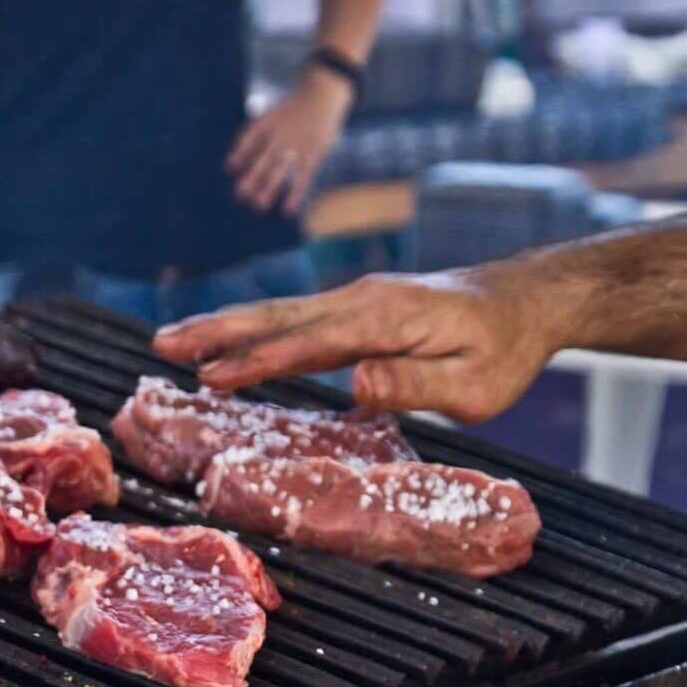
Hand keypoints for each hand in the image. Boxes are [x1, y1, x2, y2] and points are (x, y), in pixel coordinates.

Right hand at [152, 268, 558, 423]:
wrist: (524, 301)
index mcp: (385, 318)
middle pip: (276, 316)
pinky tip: (227, 343)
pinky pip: (293, 320)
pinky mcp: (354, 311)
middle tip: (162, 344)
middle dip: (216, 330)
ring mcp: (354, 302)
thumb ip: (415, 385)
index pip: (309, 343)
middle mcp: (360, 301)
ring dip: (224, 327)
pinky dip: (253, 330)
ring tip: (173, 342)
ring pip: (278, 314)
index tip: (211, 378)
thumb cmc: (504, 350)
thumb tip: (355, 383)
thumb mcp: (475, 385)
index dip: (258, 361)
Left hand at [227, 72, 352, 214]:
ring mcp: (296, 145)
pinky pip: (302, 176)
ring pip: (279, 169)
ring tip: (258, 205)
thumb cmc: (295, 106)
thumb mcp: (272, 112)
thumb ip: (256, 132)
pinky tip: (288, 208)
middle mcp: (279, 135)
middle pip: (262, 159)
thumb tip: (237, 154)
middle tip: (240, 195)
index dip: (239, 153)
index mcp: (267, 122)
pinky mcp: (313, 152)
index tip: (230, 168)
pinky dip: (295, 193)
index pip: (249, 139)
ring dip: (268, 188)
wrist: (323, 93)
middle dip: (250, 177)